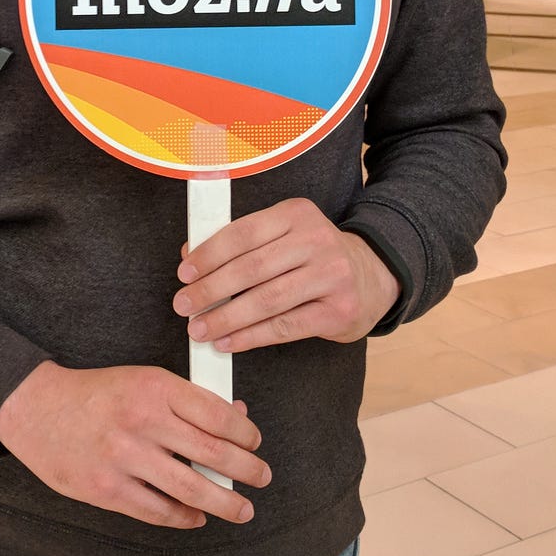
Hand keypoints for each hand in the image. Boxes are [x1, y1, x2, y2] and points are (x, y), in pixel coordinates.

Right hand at [0, 361, 270, 529]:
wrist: (36, 408)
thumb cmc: (97, 393)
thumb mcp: (143, 380)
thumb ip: (185, 400)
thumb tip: (234, 416)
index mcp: (154, 387)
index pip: (217, 414)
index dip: (245, 433)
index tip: (255, 442)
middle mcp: (142, 421)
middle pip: (212, 453)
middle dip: (246, 470)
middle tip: (262, 477)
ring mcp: (124, 458)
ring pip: (191, 488)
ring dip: (225, 502)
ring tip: (242, 508)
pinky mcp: (107, 489)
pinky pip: (158, 510)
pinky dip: (184, 517)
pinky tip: (197, 516)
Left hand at [173, 197, 400, 350]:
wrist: (371, 276)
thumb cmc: (313, 256)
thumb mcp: (283, 235)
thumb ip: (241, 243)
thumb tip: (190, 257)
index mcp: (296, 214)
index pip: (243, 233)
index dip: (209, 254)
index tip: (184, 273)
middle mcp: (316, 240)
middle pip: (252, 268)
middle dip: (211, 289)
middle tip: (184, 305)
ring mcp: (331, 276)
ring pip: (267, 300)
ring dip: (226, 318)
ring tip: (199, 329)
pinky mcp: (338, 310)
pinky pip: (285, 327)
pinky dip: (251, 337)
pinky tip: (228, 342)